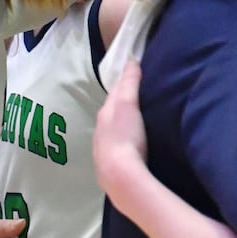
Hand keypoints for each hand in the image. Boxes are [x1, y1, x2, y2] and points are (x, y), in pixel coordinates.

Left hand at [93, 61, 149, 193]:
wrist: (120, 176)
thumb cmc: (125, 136)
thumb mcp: (128, 105)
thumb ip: (129, 83)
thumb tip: (130, 61)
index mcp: (104, 114)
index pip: (114, 94)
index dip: (124, 85)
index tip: (134, 78)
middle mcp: (100, 131)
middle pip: (112, 113)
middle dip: (122, 105)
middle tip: (137, 99)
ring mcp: (103, 151)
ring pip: (112, 132)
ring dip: (121, 125)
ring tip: (135, 123)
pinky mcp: (109, 168)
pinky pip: (116, 149)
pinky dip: (123, 143)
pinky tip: (131, 147)